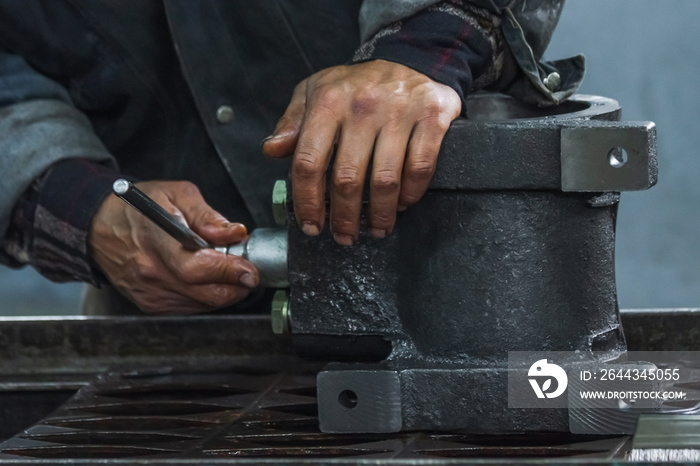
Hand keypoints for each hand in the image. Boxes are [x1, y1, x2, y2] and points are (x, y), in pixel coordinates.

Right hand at [88, 181, 258, 314]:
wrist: (99, 226)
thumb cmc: (136, 207)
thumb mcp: (176, 194)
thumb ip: (209, 216)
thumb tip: (235, 233)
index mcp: (157, 242)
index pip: (197, 268)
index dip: (229, 272)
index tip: (250, 270)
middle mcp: (151, 273)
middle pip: (205, 293)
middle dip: (236, 286)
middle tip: (248, 272)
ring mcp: (149, 293)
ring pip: (201, 304)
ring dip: (223, 292)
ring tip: (226, 271)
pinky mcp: (150, 304)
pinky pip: (189, 308)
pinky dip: (206, 297)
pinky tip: (207, 280)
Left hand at [262, 59, 460, 244]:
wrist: (410, 57)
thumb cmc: (357, 84)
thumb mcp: (315, 91)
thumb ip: (292, 123)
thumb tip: (272, 151)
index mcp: (328, 102)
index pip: (309, 162)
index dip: (307, 201)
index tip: (311, 225)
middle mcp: (362, 107)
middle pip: (347, 179)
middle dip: (344, 218)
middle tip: (345, 236)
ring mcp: (399, 112)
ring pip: (385, 181)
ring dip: (379, 215)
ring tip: (375, 229)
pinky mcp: (432, 117)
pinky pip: (420, 168)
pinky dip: (410, 194)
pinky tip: (402, 204)